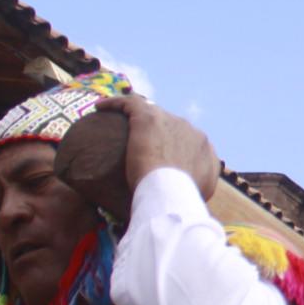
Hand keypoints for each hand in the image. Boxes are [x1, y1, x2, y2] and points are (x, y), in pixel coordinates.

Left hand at [98, 96, 216, 200]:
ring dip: (134, 115)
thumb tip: (191, 200)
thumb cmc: (181, 200)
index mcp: (204, 148)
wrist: (170, 191)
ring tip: (115, 124)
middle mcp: (191, 130)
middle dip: (156, 132)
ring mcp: (171, 121)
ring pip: (150, 111)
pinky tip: (100, 108)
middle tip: (134, 146)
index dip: (172, 146)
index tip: (156, 157)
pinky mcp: (148, 117)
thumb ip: (197, 192)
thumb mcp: (197, 197)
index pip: (187, 141)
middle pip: (170, 125)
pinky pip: (129, 103)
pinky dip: (115, 104)